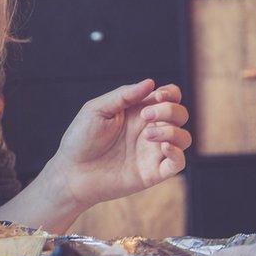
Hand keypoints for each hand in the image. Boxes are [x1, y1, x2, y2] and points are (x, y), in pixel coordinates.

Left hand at [47, 78, 192, 209]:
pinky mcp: (153, 172)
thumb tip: (150, 82)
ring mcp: (152, 151)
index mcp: (137, 112)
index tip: (157, 96)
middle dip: (169, 110)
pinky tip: (162, 147)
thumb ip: (123, 95)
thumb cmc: (80, 139)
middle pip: (179, 114)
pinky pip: (179, 162)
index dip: (170, 93)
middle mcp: (148, 130)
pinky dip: (177, 153)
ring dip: (172, 131)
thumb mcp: (97, 109)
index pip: (168, 97)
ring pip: (184, 138)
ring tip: (148, 135)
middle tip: (145, 116)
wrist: (71, 172)